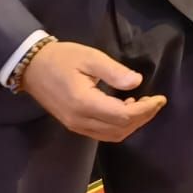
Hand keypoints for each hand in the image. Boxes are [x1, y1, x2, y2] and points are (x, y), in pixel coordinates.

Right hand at [19, 41, 166, 142]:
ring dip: (132, 124)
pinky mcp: (74, 125)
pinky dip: (119, 126)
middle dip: (143, 118)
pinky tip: (125, 108)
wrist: (31, 67)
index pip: (123, 116)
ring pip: (112, 135)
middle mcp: (80, 121)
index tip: (160, 98)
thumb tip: (137, 82)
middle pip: (120, 129)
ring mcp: (76, 126)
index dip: (145, 110)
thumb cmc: (61, 58)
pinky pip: (102, 133)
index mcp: (84, 103)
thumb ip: (114, 71)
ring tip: (144, 105)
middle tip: (156, 101)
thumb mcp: (90, 57)